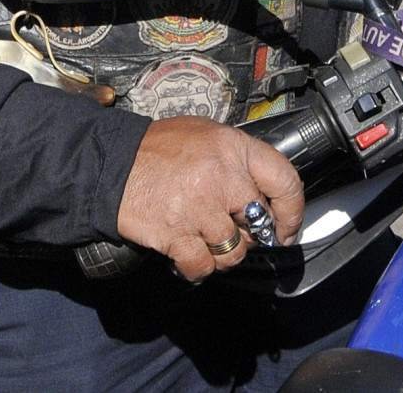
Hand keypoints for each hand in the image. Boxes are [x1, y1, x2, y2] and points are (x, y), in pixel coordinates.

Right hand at [115, 117, 304, 281]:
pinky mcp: (179, 235)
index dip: (292, 211)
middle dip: (251, 234)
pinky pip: (204, 267)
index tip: (286, 226)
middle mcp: (222, 177)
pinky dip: (197, 267)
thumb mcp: (205, 135)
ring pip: (235, 251)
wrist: (110, 164)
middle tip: (235, 231)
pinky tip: (187, 251)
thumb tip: (264, 193)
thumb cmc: (157, 150)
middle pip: (260, 222)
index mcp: (233, 148)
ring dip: (223, 253)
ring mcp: (201, 208)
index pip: (285, 181)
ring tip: (205, 238)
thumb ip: (237, 160)